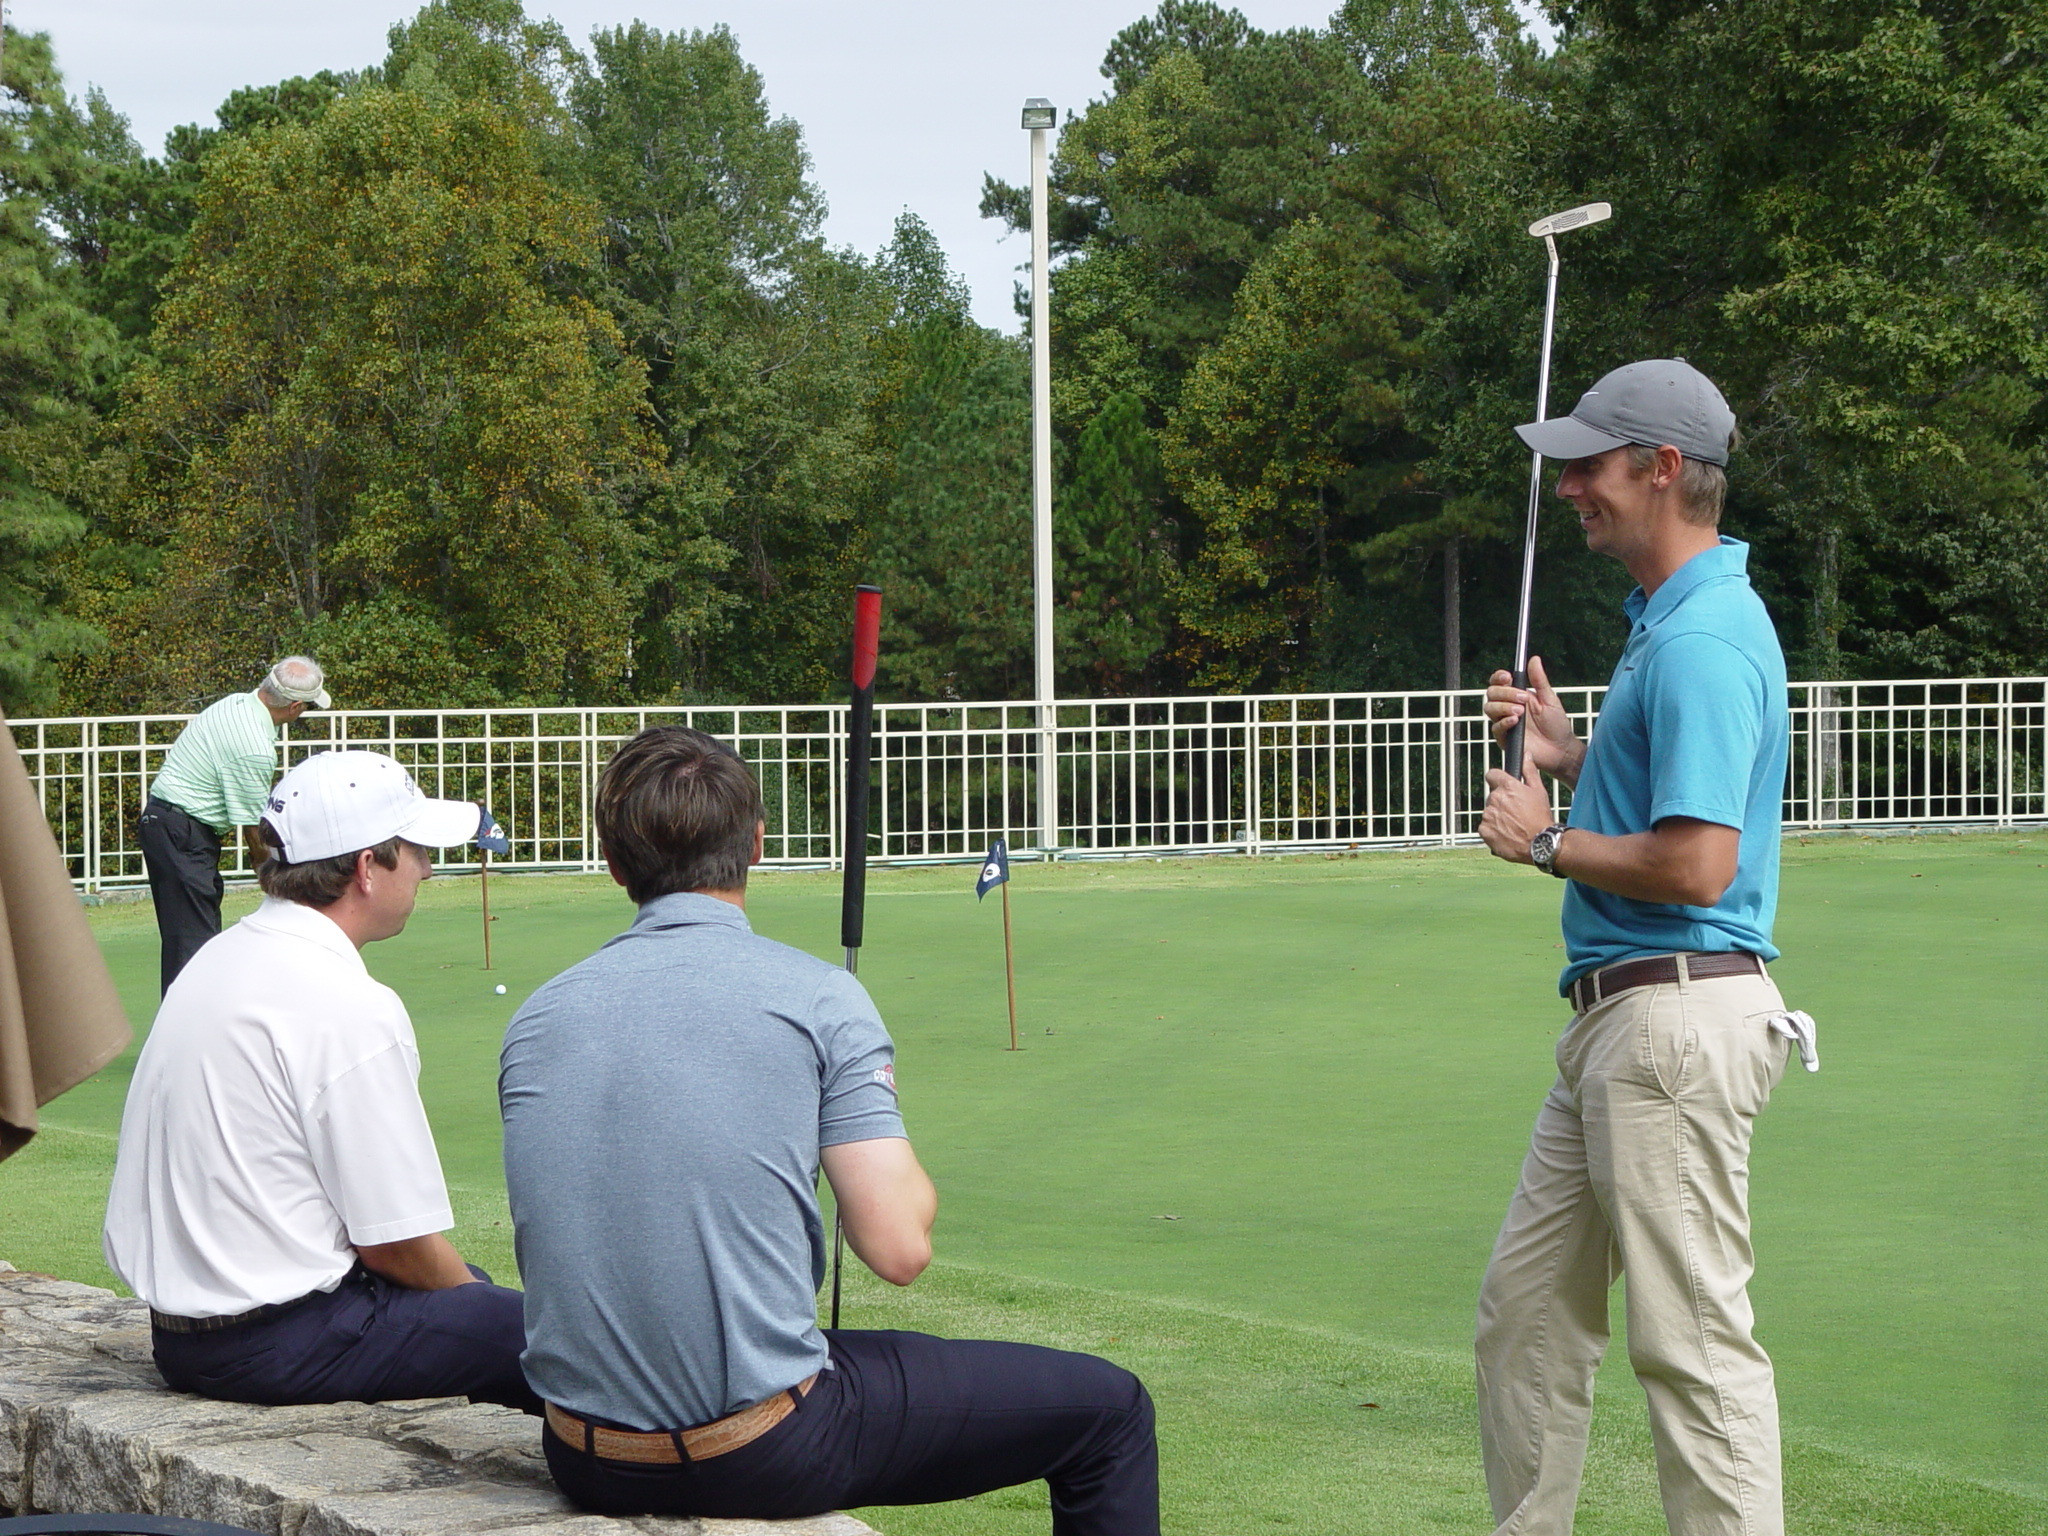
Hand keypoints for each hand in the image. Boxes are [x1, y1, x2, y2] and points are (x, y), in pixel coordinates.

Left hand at [1480, 759, 1555, 865]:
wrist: (1539, 844)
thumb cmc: (1541, 817)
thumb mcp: (1539, 791)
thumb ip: (1529, 771)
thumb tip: (1526, 755)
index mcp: (1508, 787)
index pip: (1491, 775)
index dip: (1497, 780)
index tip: (1504, 787)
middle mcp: (1495, 799)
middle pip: (1493, 796)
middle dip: (1501, 802)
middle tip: (1516, 812)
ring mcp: (1488, 815)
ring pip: (1489, 812)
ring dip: (1498, 817)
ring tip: (1513, 825)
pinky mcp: (1484, 830)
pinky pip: (1486, 827)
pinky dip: (1493, 831)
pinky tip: (1507, 834)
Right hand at [1484, 655, 1584, 783]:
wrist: (1561, 749)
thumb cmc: (1556, 724)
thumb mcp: (1550, 699)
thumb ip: (1539, 680)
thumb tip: (1534, 659)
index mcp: (1517, 695)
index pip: (1499, 682)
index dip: (1499, 677)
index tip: (1507, 676)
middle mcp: (1507, 707)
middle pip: (1491, 693)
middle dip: (1505, 693)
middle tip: (1523, 699)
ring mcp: (1504, 722)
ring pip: (1490, 709)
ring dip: (1504, 706)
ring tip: (1520, 711)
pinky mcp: (1504, 738)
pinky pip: (1496, 728)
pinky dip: (1504, 722)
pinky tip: (1515, 721)